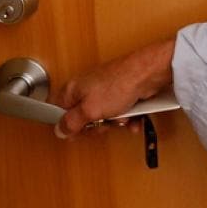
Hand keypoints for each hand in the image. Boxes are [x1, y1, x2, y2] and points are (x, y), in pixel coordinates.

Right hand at [52, 38, 174, 140]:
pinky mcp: (122, 94)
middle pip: (83, 118)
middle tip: (103, 124)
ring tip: (121, 117)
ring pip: (104, 118)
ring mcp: (105, 91)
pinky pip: (120, 113)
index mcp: (72, 90)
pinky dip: (128, 118)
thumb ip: (71, 123)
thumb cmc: (119, 84)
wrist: (148, 75)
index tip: (77, 132)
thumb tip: (59, 131)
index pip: (58, 111)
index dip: (67, 125)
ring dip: (115, 122)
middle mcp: (87, 88)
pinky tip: (133, 117)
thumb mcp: (89, 111)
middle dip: (96, 126)